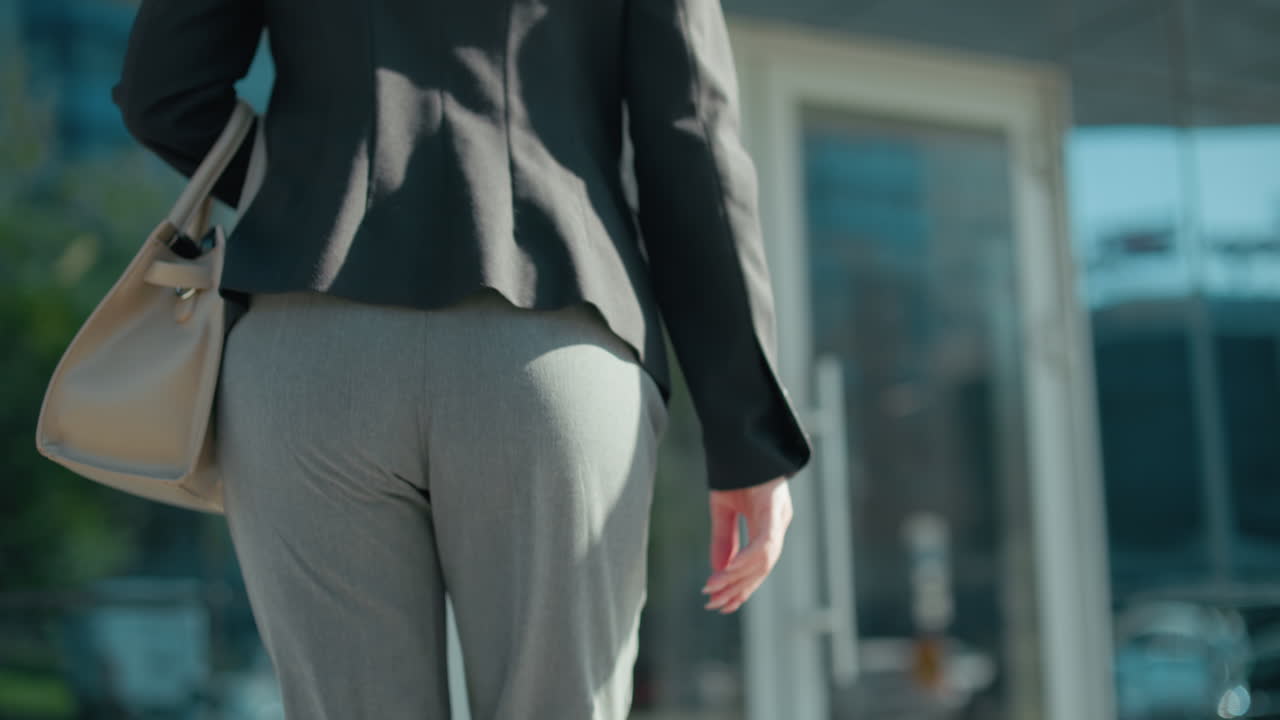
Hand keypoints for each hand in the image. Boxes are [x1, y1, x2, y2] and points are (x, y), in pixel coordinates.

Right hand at [702, 475, 793, 612]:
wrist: (739, 435)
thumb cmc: (734, 469)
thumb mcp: (723, 508)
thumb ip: (724, 539)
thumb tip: (719, 571)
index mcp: (769, 524)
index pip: (759, 565)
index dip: (741, 586)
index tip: (721, 604)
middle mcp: (779, 523)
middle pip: (763, 568)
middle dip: (738, 589)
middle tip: (714, 605)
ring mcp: (779, 516)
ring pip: (764, 561)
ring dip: (737, 578)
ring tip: (714, 589)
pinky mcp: (773, 508)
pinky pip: (764, 543)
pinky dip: (746, 560)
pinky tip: (728, 570)